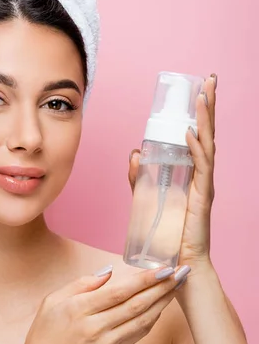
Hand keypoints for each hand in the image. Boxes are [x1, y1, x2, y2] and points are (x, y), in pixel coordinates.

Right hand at [11, 266, 185, 343]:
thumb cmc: (44, 335)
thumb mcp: (51, 301)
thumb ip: (80, 284)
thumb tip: (108, 271)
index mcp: (79, 309)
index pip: (119, 291)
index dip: (144, 280)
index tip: (163, 268)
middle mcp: (96, 327)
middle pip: (136, 304)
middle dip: (162, 287)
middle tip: (181, 273)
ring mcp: (106, 343)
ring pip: (142, 320)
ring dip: (163, 302)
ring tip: (178, 286)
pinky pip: (137, 334)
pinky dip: (152, 319)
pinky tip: (162, 306)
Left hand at [128, 74, 216, 270]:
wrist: (179, 262)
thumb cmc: (168, 233)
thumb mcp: (147, 199)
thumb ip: (139, 177)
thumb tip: (134, 153)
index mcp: (193, 173)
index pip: (199, 135)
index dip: (201, 113)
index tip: (200, 89)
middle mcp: (202, 175)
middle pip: (208, 133)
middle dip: (209, 106)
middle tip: (210, 80)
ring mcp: (204, 185)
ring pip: (208, 145)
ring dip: (205, 119)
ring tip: (204, 95)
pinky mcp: (202, 197)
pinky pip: (202, 168)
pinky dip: (197, 149)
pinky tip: (191, 132)